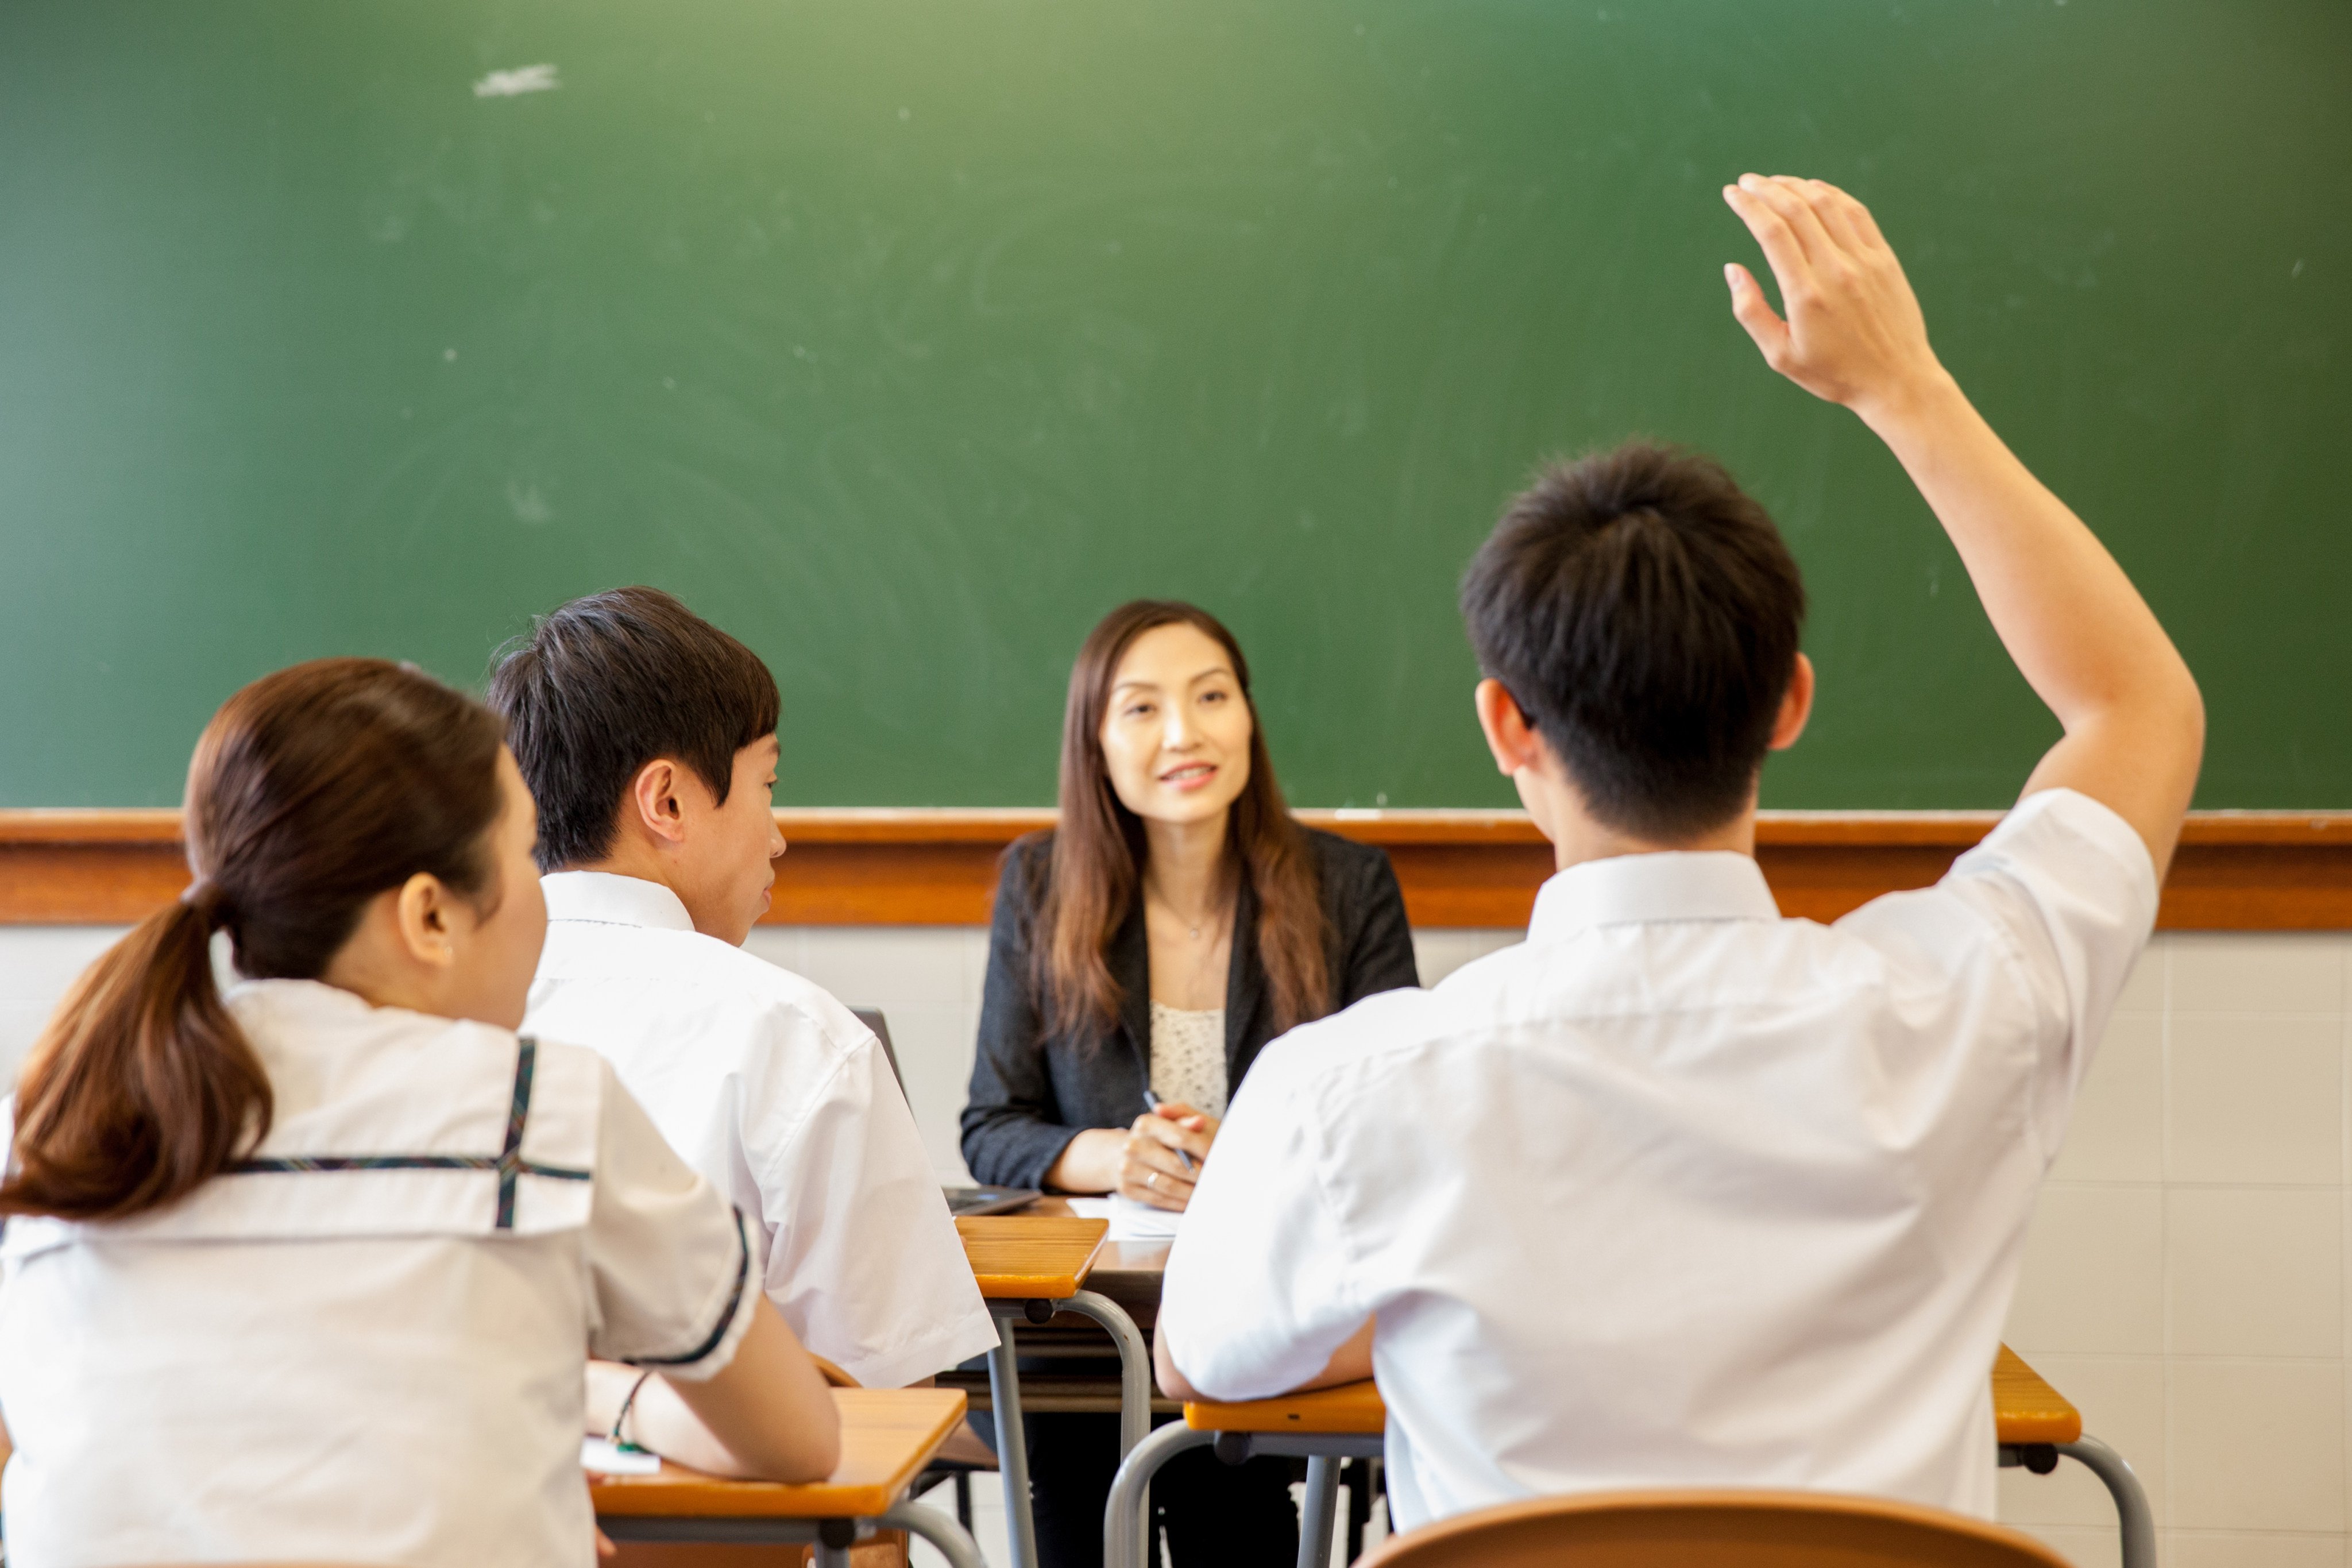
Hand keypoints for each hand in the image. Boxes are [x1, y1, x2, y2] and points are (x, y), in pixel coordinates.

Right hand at [1116, 1102, 1218, 1210]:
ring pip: (1169, 1186)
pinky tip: (1191, 1200)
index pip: (1181, 1137)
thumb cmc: (1155, 1138)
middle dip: (1201, 1175)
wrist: (1123, 1153)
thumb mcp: (1169, 1122)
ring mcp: (1127, 1169)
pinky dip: (1179, 1202)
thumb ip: (1185, 1119)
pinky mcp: (1127, 1189)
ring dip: (1192, 1192)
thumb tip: (1199, 1121)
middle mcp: (1133, 1146)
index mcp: (1145, 1124)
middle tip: (1217, 1180)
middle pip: (1177, 1165)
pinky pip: (1159, 1199)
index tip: (1218, 1158)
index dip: (1204, 1149)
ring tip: (1207, 1192)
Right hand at [1721, 174, 1946, 421]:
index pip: (1772, 232)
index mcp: (1805, 296)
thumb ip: (1751, 311)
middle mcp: (1836, 271)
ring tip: (1775, 182)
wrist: (1896, 380)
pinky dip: (1831, 194)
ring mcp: (1864, 261)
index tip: (1731, 193)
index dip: (1748, 206)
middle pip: (1796, 210)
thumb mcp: (1780, 356)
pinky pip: (1855, 212)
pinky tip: (1813, 190)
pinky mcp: (1884, 258)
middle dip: (1766, 189)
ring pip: (1826, 204)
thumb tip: (1733, 268)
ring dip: (1796, 185)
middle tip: (1746, 182)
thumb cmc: (1833, 373)